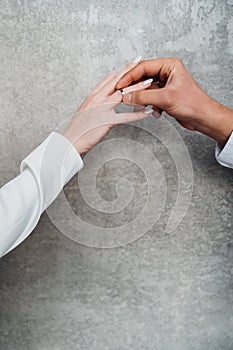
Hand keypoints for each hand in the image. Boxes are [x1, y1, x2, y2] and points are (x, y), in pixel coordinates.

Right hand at [62, 60, 153, 153]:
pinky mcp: (105, 121)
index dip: (122, 71)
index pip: (109, 79)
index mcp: (93, 95)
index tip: (131, 63)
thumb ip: (96, 102)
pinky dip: (137, 114)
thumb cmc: (80, 128)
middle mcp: (97, 99)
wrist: (71, 140)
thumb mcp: (87, 110)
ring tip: (150, 83)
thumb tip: (105, 98)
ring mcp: (101, 109)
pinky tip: (147, 112)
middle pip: (117, 81)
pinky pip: (125, 116)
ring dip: (138, 88)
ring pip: (122, 95)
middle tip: (142, 62)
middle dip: (131, 71)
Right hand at [116, 57, 232, 146]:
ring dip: (141, 98)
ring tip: (136, 105)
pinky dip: (148, 105)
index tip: (119, 86)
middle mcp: (166, 72)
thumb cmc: (192, 103)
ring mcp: (164, 84)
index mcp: (169, 65)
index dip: (129, 76)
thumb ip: (144, 97)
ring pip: (144, 89)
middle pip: (142, 77)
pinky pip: (149, 97)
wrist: (202, 117)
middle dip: (133, 88)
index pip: (143, 67)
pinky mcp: (163, 95)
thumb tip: (127, 97)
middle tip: (122, 95)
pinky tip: (154, 112)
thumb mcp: (165, 99)